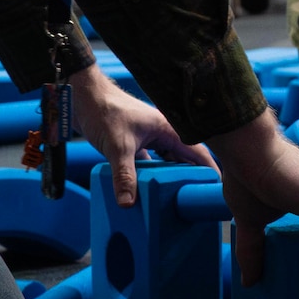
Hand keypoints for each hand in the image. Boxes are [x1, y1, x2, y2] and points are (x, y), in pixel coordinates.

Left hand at [68, 64, 215, 205]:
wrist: (81, 95)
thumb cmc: (104, 110)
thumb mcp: (118, 147)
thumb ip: (125, 176)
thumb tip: (129, 203)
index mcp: (168, 129)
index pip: (198, 153)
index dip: (210, 171)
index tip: (216, 190)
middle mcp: (163, 133)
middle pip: (185, 160)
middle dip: (192, 178)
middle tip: (198, 201)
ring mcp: (148, 138)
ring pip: (166, 162)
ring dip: (169, 178)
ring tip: (177, 199)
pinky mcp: (134, 143)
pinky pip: (148, 163)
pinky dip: (148, 176)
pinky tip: (147, 190)